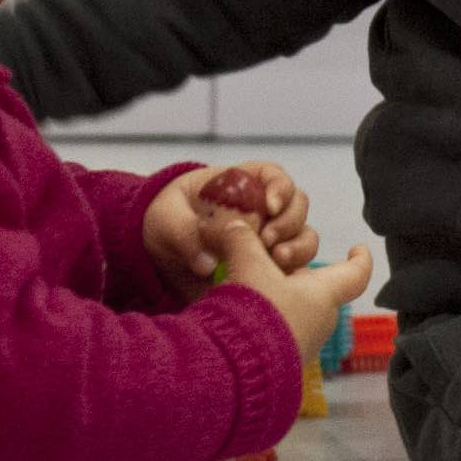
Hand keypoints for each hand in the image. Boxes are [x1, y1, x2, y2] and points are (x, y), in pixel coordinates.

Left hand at [146, 162, 317, 286]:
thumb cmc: (164, 221)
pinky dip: (293, 274)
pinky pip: (296, 269)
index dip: (280, 188)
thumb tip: (208, 264)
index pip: (274, 177)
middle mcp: (264, 210)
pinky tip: (277, 283)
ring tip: (277, 261)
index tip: (270, 206)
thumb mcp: (165, 218)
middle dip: (288, 223)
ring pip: (304, 238)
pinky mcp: (269, 268)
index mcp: (243, 184)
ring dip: (297, 249)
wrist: (157, 256)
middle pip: (297, 207)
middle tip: (266, 241)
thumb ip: (183, 233)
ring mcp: (270, 240)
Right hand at [200, 212, 373, 371]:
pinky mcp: (278, 361)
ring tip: (247, 280)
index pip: (356, 274)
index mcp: (325, 295)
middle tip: (272, 256)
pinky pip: (276, 329)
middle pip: (317, 288)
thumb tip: (236, 225)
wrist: (236, 370)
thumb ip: (243, 241)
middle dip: (298, 272)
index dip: (360, 258)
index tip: (358, 247)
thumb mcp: (248, 266)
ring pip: (295, 308)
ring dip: (277, 293)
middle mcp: (321, 320)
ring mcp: (301, 344)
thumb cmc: (257, 312)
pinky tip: (239, 310)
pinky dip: (264, 315)